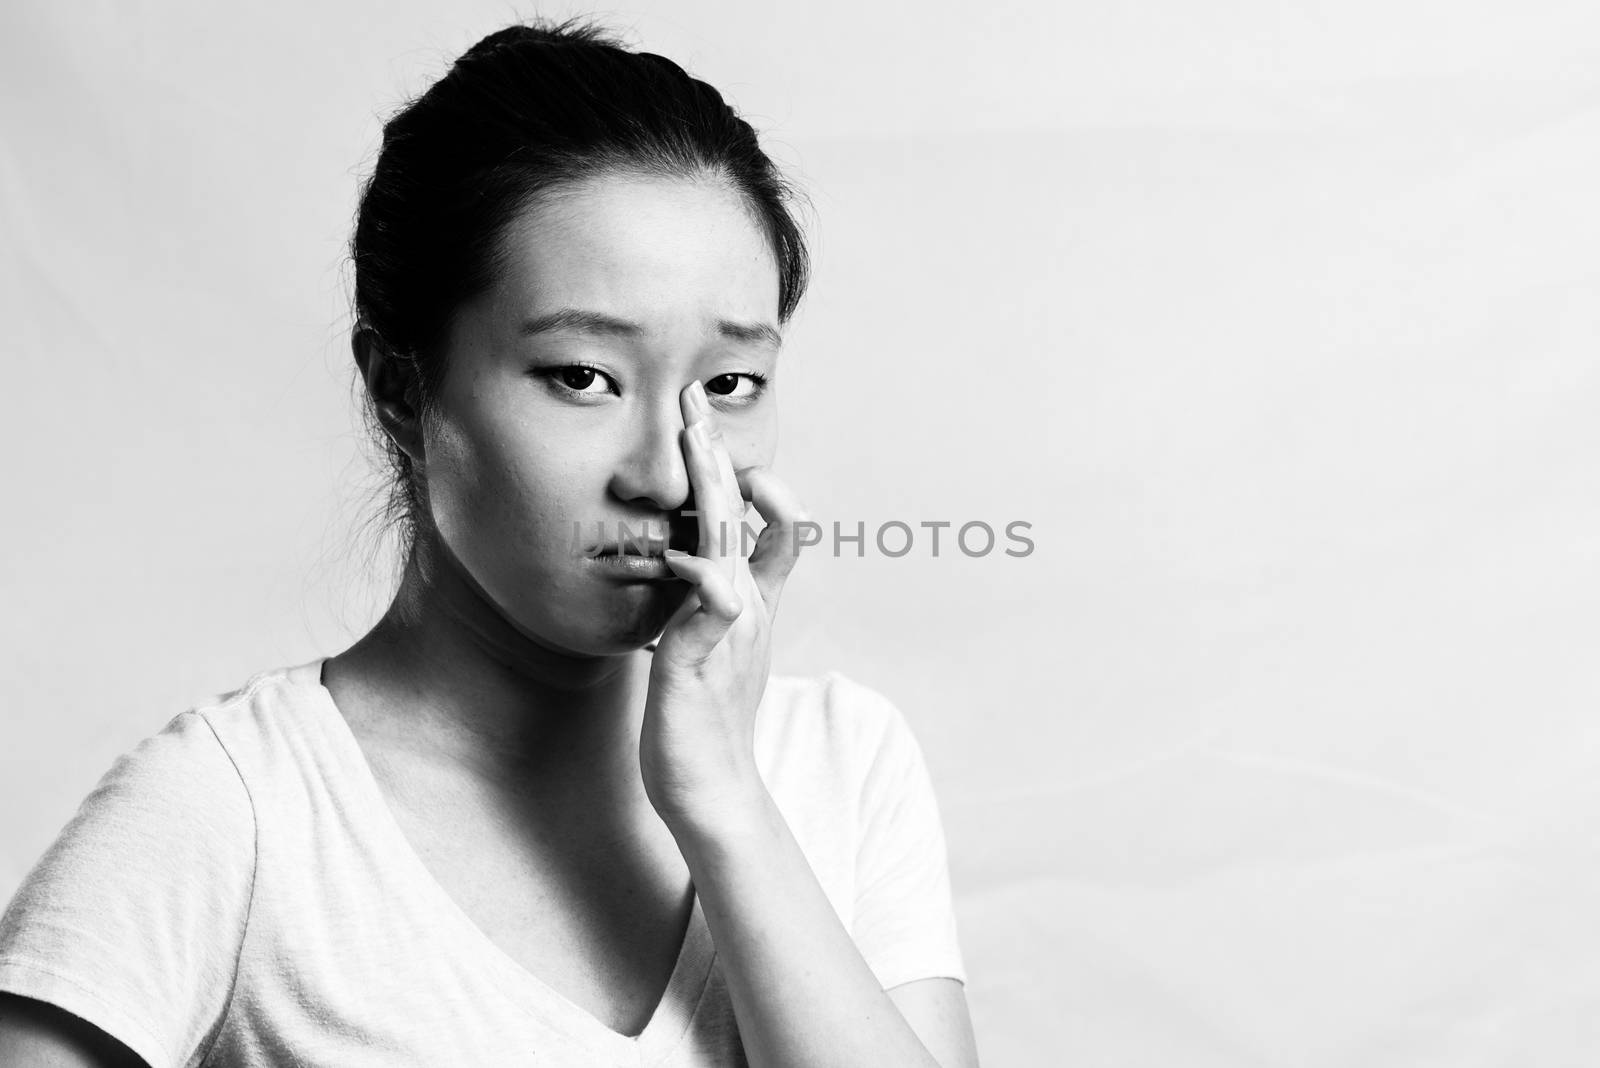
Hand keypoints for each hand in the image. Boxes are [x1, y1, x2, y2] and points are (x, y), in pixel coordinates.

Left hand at [640, 379, 808, 835]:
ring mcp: (732, 631)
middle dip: (717, 452)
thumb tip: (689, 573)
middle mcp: (747, 606)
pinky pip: (712, 608)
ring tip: (697, 441)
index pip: (757, 519)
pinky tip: (686, 559)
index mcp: (746, 600)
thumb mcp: (706, 649)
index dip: (736, 472)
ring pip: (731, 543)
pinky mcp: (706, 660)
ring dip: (716, 488)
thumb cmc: (701, 722)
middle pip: (743, 512)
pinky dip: (704, 579)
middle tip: (694, 400)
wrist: (715, 791)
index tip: (702, 430)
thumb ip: (705, 608)